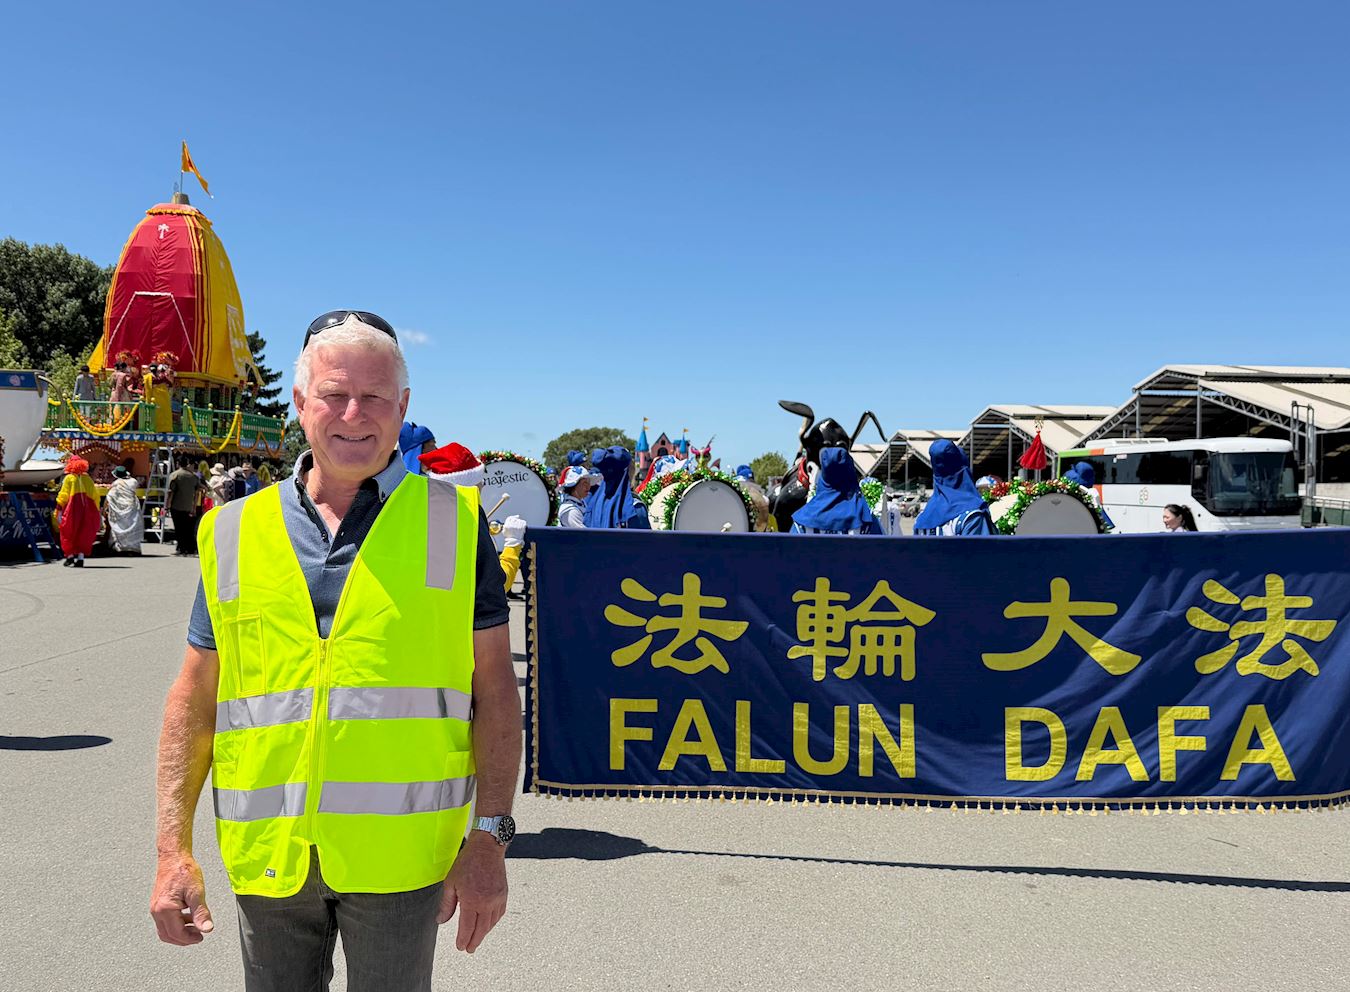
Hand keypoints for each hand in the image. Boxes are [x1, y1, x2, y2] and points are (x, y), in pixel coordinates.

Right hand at [150, 852, 213, 945]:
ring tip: (195, 925)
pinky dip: (176, 923)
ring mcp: (155, 908)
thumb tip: (207, 929)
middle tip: (198, 936)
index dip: (190, 938)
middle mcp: (156, 911)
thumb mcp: (197, 893)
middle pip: (168, 935)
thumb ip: (201, 913)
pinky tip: (188, 916)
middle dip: (184, 939)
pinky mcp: (157, 904)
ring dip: (180, 932)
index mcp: (165, 909)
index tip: (201, 937)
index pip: (177, 933)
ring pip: (165, 930)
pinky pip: (164, 921)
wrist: (174, 857)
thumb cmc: (184, 871)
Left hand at [438, 833, 507, 952]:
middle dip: (474, 942)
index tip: (460, 947)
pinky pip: (499, 914)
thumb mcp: (451, 882)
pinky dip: (492, 922)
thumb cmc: (467, 862)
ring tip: (476, 938)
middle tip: (469, 949)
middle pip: (481, 930)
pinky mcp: (503, 894)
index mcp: (472, 900)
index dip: (463, 940)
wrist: (487, 848)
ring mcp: (497, 899)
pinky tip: (487, 924)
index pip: (467, 928)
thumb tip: (441, 920)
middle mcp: (487, 902)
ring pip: (491, 923)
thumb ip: (446, 904)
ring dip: (483, 933)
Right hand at [501, 515, 526, 548]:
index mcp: (507, 525)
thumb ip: (506, 525)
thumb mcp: (505, 531)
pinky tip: (523, 527)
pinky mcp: (522, 527)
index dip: (513, 517)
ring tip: (520, 528)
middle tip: (518, 524)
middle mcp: (512, 525)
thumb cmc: (510, 537)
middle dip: (517, 521)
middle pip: (515, 519)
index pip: (510, 518)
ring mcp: (517, 526)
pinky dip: (524, 524)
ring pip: (519, 520)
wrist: (515, 542)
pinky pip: (523, 522)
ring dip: (520, 523)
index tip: (517, 517)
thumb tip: (509, 520)